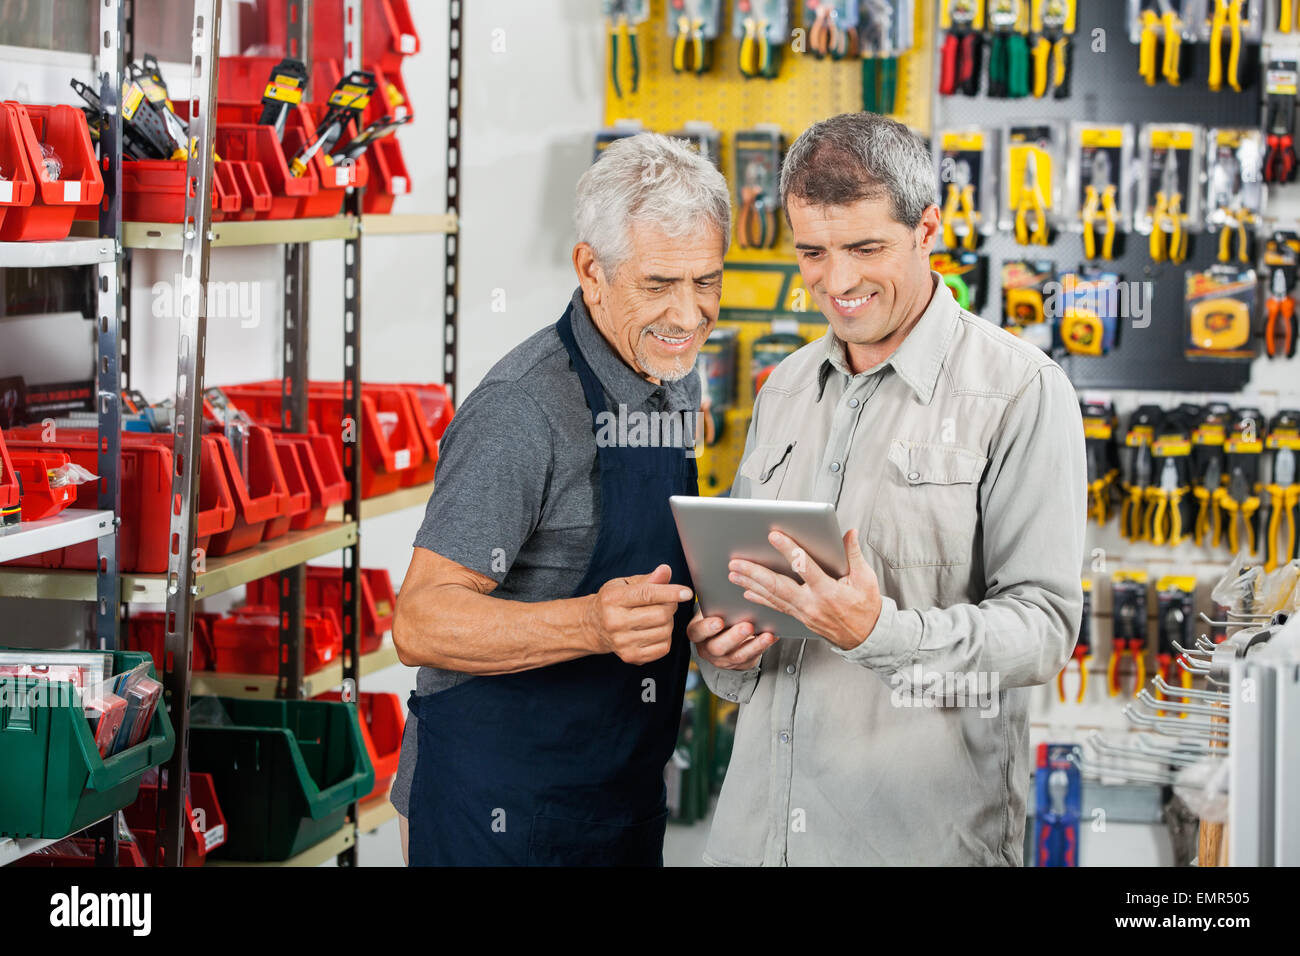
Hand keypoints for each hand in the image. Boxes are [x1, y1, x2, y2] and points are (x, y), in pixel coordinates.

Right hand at [585, 564, 692, 664]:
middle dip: (671, 606)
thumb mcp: (624, 584)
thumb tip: (666, 571)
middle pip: (660, 615)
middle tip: (667, 602)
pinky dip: (666, 637)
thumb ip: (647, 579)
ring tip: (658, 616)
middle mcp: (615, 622)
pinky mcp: (630, 656)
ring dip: (669, 622)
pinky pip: (663, 647)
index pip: (648, 594)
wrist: (593, 626)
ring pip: (665, 631)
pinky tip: (655, 630)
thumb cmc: (611, 602)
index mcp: (613, 599)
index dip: (671, 593)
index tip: (687, 592)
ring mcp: (622, 642)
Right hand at [687, 611, 774, 670]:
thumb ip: (714, 604)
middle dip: (734, 637)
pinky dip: (763, 647)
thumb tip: (728, 590)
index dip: (707, 628)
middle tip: (748, 626)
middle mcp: (707, 649)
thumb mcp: (710, 610)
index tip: (719, 621)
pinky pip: (752, 658)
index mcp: (697, 633)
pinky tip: (772, 637)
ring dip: (754, 645)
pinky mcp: (739, 664)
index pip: (698, 632)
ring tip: (766, 634)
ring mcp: (723, 660)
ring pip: (738, 656)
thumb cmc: (717, 616)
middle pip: (718, 647)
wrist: (722, 635)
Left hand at [728, 528, 880, 650]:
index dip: (788, 550)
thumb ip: (853, 554)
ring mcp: (803, 613)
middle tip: (736, 562)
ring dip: (751, 584)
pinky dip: (760, 599)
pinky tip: (747, 592)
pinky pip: (776, 607)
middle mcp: (812, 604)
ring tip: (734, 573)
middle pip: (778, 586)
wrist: (866, 638)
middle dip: (754, 573)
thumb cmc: (866, 608)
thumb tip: (849, 533)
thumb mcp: (865, 579)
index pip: (804, 567)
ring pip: (772, 597)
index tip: (774, 536)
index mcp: (828, 591)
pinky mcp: (800, 618)